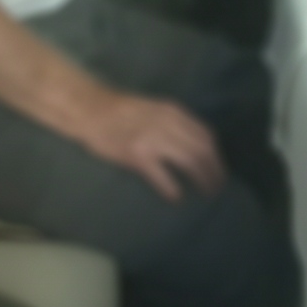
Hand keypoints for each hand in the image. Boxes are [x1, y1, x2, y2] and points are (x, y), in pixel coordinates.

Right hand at [80, 90, 223, 202]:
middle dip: (214, 172)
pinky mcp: (137, 155)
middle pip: (203, 150)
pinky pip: (164, 176)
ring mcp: (153, 139)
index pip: (206, 135)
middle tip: (217, 188)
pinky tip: (176, 198)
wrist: (88, 109)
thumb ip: (173, 122)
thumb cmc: (118, 110)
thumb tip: (192, 146)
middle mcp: (168, 123)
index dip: (216, 155)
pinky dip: (173, 189)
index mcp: (173, 112)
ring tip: (205, 194)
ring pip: (190, 162)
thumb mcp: (153, 108)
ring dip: (202, 181)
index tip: (218, 169)